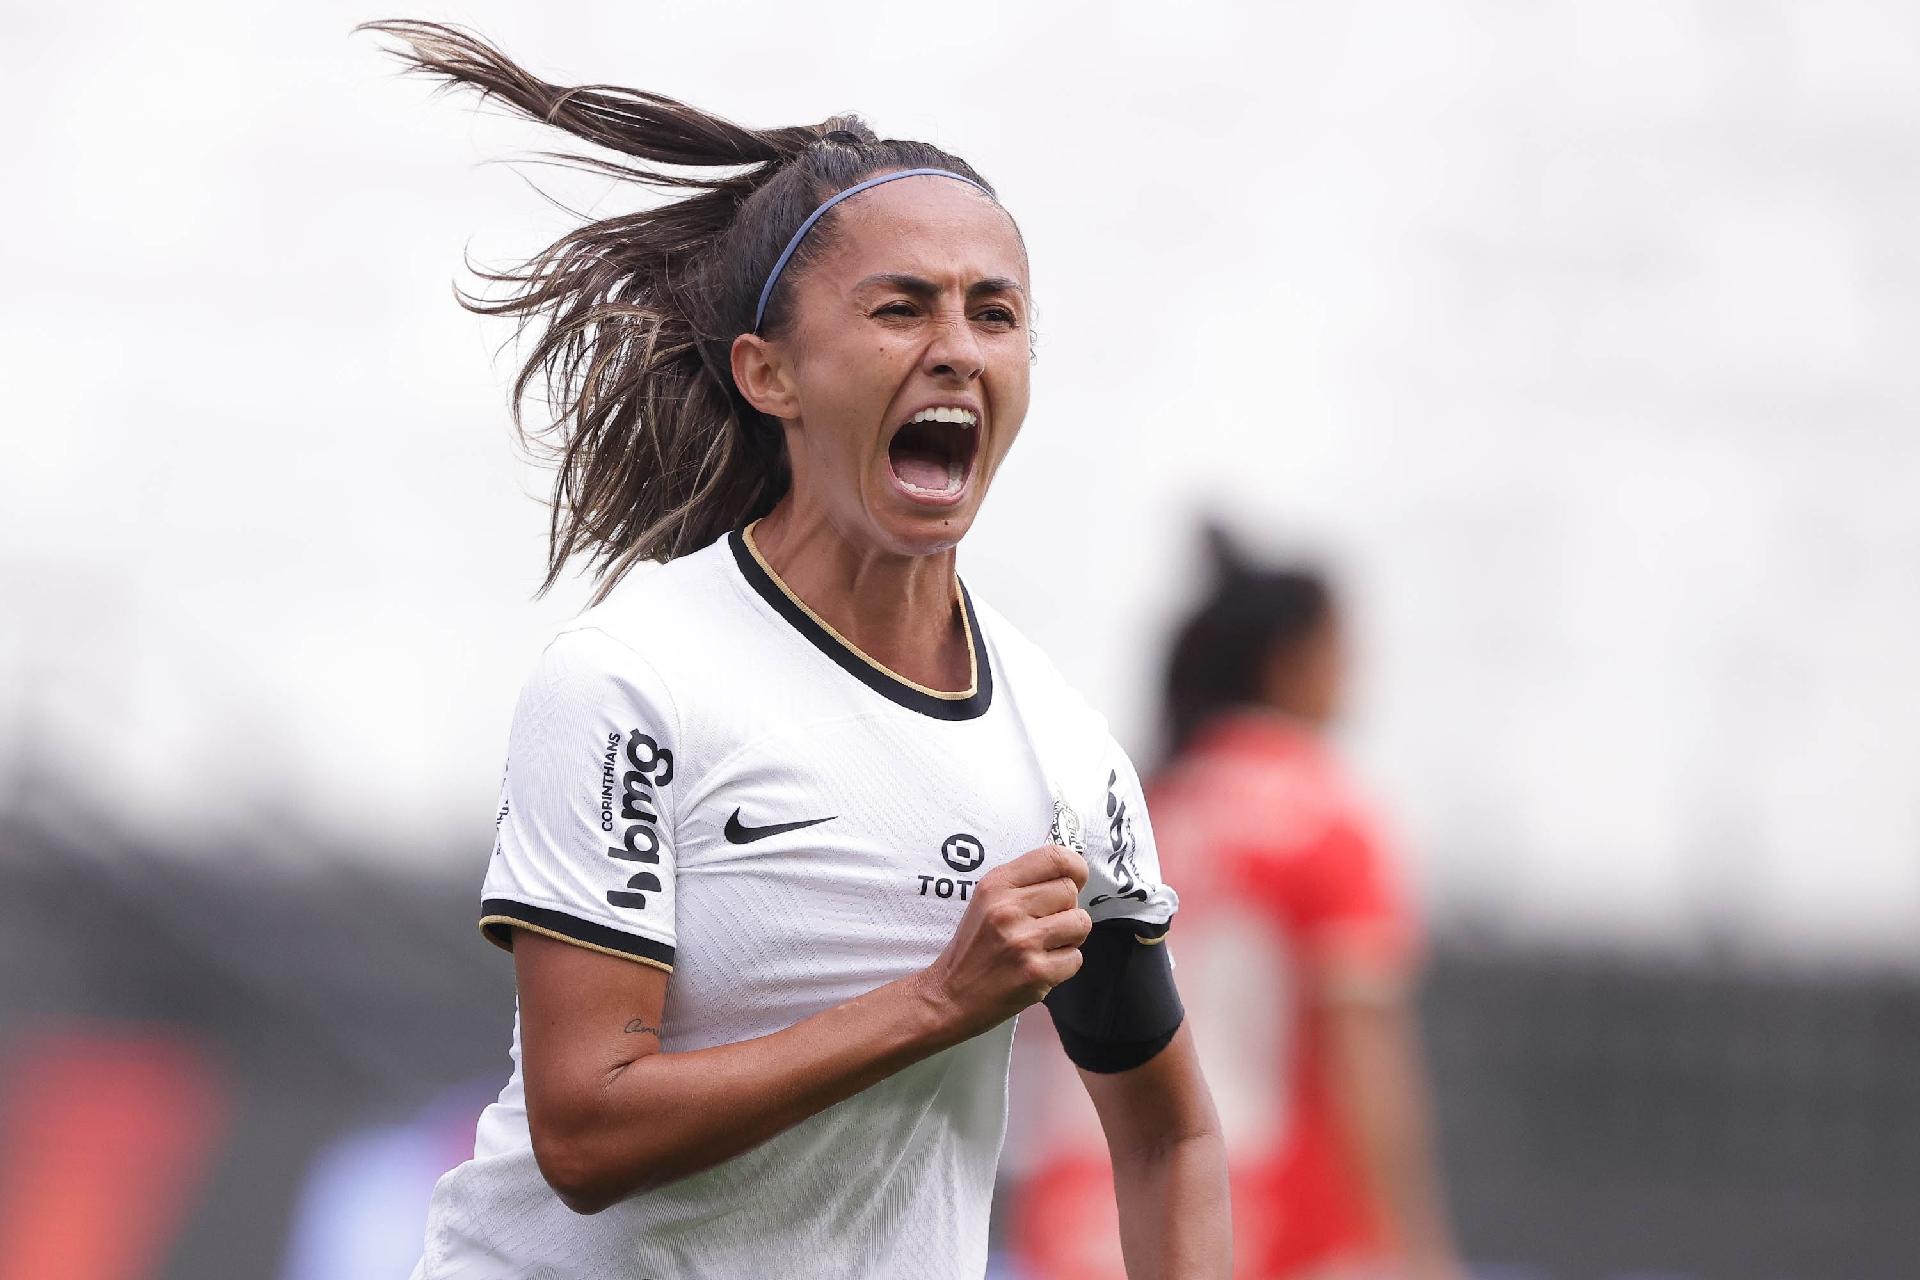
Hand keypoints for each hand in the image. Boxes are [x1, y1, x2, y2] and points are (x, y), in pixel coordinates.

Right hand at [915, 843, 1090, 1039]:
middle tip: (1047, 924)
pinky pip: (1076, 958)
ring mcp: (1023, 941)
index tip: (1077, 878)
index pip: (1054, 857)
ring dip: (1071, 937)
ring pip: (1081, 923)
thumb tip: (1072, 876)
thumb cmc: (973, 948)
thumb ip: (1023, 884)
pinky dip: (1064, 965)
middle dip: (1067, 908)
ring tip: (1046, 946)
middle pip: (1070, 890)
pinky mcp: (1035, 972)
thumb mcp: (986, 901)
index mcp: (996, 885)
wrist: (950, 995)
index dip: (1075, 867)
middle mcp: (1008, 908)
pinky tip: (1041, 966)